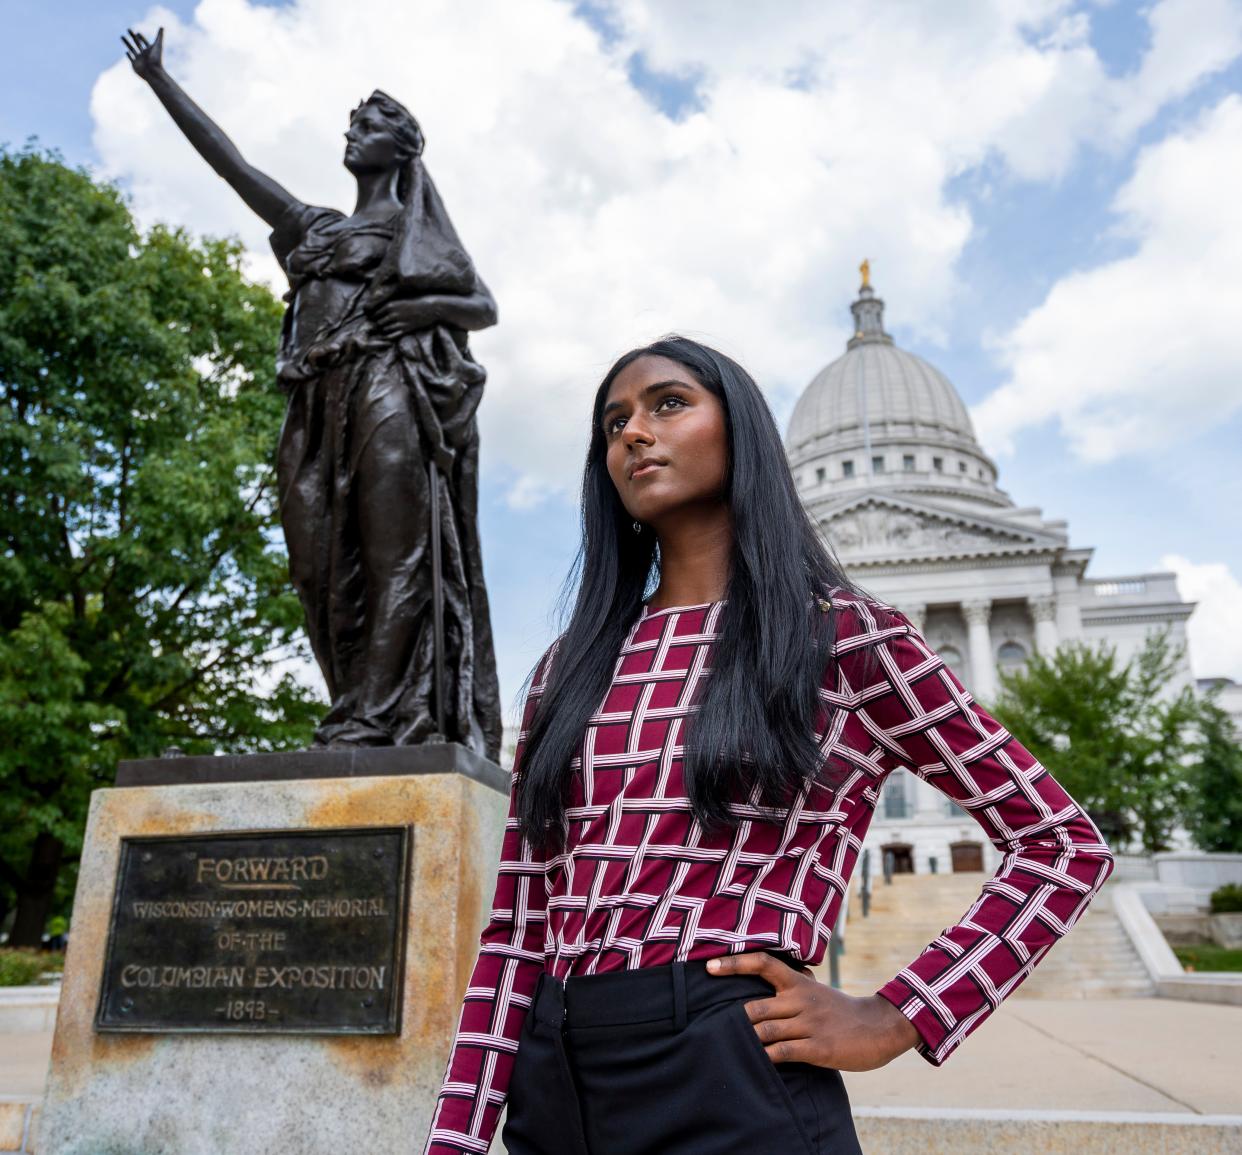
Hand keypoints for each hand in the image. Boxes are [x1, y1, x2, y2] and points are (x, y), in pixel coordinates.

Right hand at [122, 27, 164, 81]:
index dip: (141, 37)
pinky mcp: (135, 65)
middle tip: (128, 29)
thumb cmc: (156, 59)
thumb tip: (162, 27)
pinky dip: (129, 55)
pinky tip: (126, 51)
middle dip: (133, 36)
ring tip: (121, 36)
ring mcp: (139, 59)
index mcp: (149, 50)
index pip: (144, 41)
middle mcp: (144, 55)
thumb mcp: (158, 46)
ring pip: (132, 49)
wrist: (153, 73)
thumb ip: (159, 36)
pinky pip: (131, 59)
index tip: (137, 33)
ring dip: (127, 43)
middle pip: (137, 43)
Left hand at [372, 297, 439, 340]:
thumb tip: (378, 314)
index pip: (375, 314)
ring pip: (384, 330)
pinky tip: (390, 336)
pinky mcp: (405, 329)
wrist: (428, 309)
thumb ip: (389, 307)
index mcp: (390, 305)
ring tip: (387, 330)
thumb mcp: (399, 301)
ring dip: (385, 331)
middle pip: (378, 323)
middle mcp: (392, 313)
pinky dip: (389, 337)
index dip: (373, 318)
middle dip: (379, 325)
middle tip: (380, 327)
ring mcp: (399, 322)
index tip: (375, 321)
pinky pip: (392, 336)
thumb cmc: (414, 304)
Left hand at [706, 952, 920, 1071]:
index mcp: (798, 983)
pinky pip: (782, 1053)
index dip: (734, 963)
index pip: (763, 963)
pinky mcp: (817, 1048)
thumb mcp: (815, 989)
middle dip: (736, 1020)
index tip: (709, 967)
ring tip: (729, 1046)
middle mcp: (800, 1000)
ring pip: (765, 1030)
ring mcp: (809, 1025)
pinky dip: (765, 1057)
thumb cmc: (840, 1010)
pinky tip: (756, 1061)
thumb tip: (764, 973)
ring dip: (747, 1039)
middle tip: (714, 1027)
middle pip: (755, 1006)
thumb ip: (791, 984)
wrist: (878, 1028)